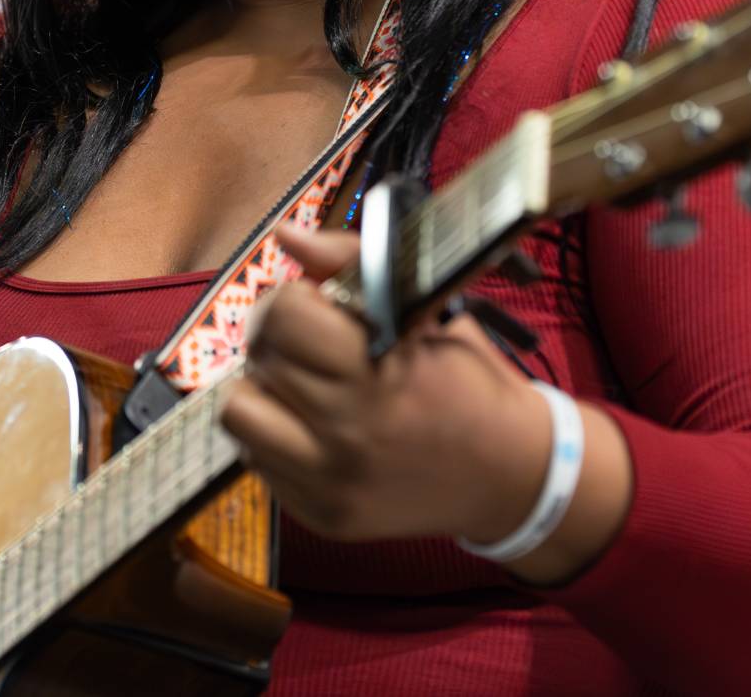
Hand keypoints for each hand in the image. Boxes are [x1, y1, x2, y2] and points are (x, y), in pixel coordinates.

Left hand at [219, 224, 551, 544]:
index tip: (314, 306)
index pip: (283, 315)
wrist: (511, 474)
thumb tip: (286, 235)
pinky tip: (316, 430)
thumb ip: (352, 264)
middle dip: (276, 340)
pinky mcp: (321, 515)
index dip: (292, 299)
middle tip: (309, 345)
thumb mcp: (426, 311)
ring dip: (262, 391)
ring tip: (301, 388)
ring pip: (238, 414)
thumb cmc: (467, 382)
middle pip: (257, 359)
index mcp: (378, 370)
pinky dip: (276, 438)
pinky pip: (257, 462)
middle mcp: (349, 431)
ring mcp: (331, 481)